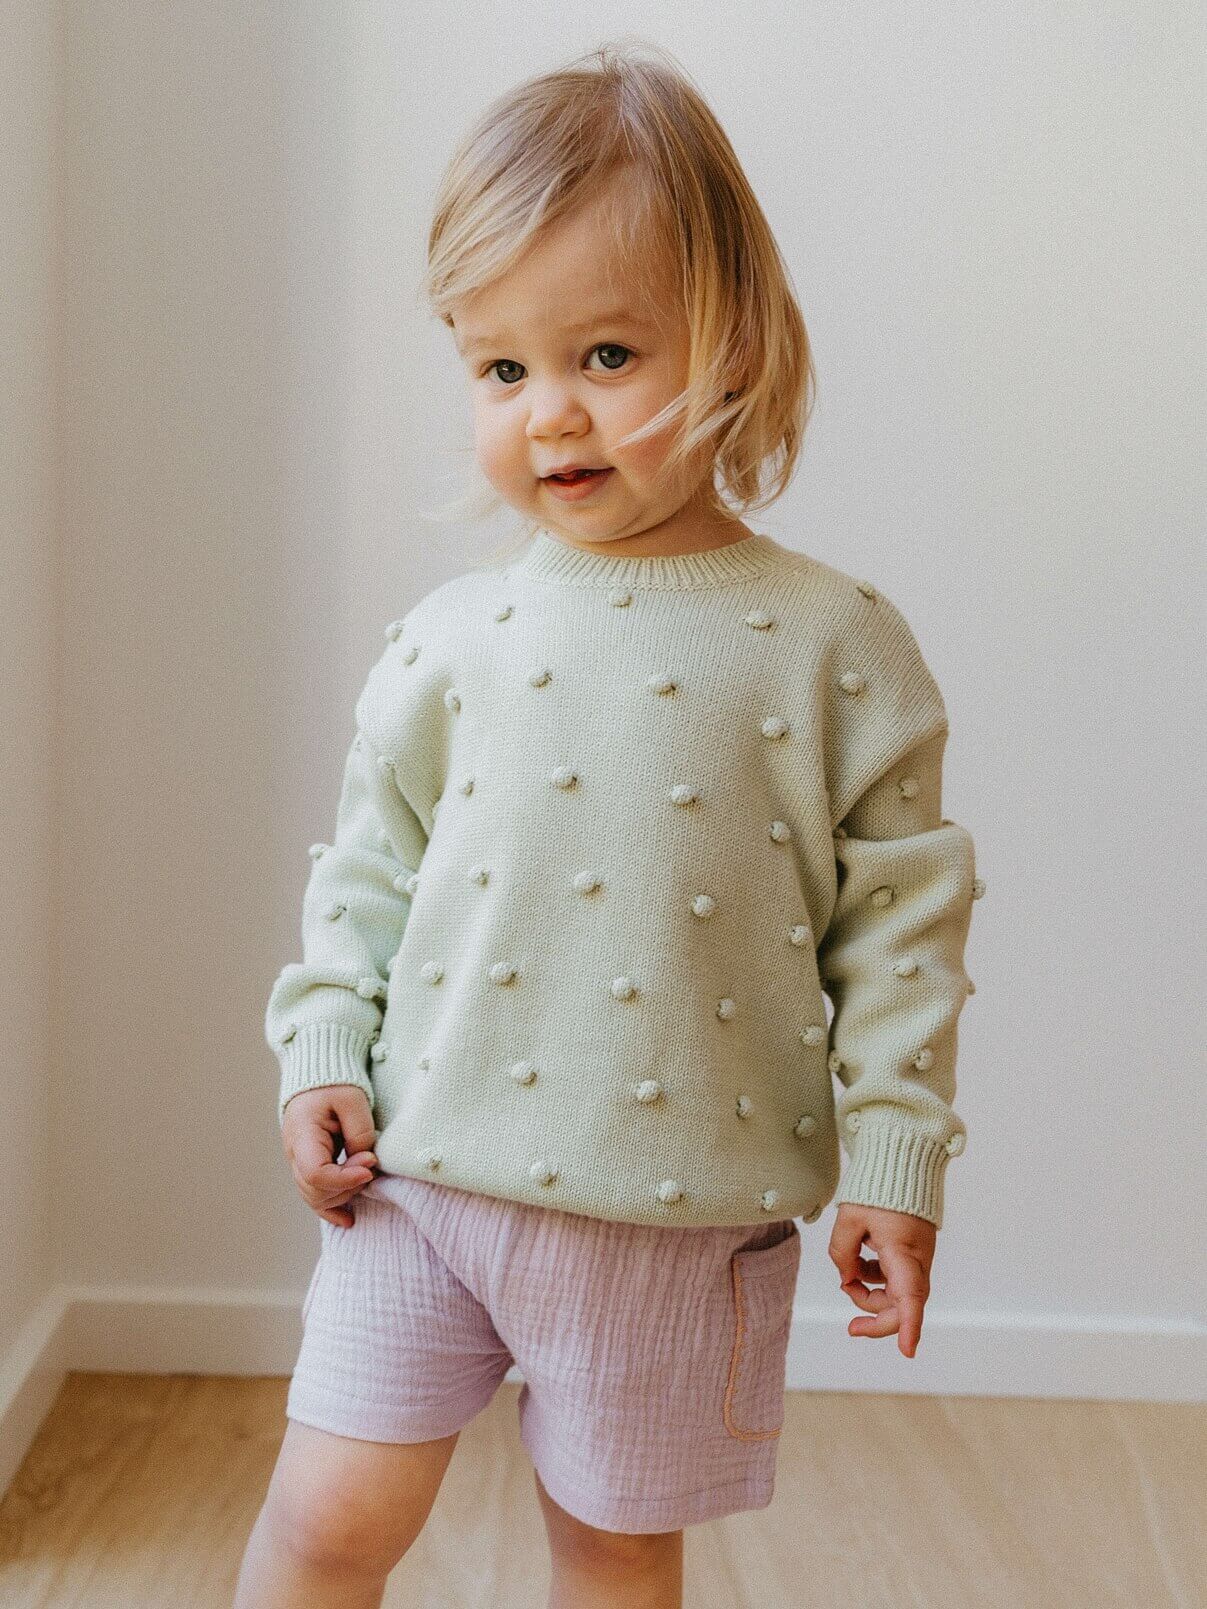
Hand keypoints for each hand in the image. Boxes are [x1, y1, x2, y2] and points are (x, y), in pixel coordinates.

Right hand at [282, 1085, 379, 1226]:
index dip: (345, 1178)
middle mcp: (294, 1154)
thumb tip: (364, 1162)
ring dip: (345, 1193)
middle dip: (349, 1185)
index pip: (316, 1173)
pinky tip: (348, 1220)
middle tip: (372, 1163)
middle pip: (316, 1191)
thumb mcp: (352, 1100)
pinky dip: (332, 1209)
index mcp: (302, 1135)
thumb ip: (359, 1132)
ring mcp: (299, 1163)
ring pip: (316, 1198)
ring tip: (366, 1172)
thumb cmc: (334, 1084)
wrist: (318, 1077)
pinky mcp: (308, 1167)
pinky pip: (315, 1197)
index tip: (370, 1166)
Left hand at [828, 1202, 935, 1356]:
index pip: (910, 1295)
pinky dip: (876, 1281)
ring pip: (898, 1295)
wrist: (902, 1163)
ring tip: (848, 1281)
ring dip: (872, 1297)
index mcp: (903, 1251)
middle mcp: (917, 1260)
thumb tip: (847, 1278)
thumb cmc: (878, 1188)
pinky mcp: (913, 1254)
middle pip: (903, 1305)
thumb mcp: (849, 1218)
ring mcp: (917, 1258)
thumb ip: (842, 1253)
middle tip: (850, 1329)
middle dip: (877, 1320)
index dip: (908, 1325)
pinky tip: (858, 1269)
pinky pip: (897, 1280)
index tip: (907, 1351)